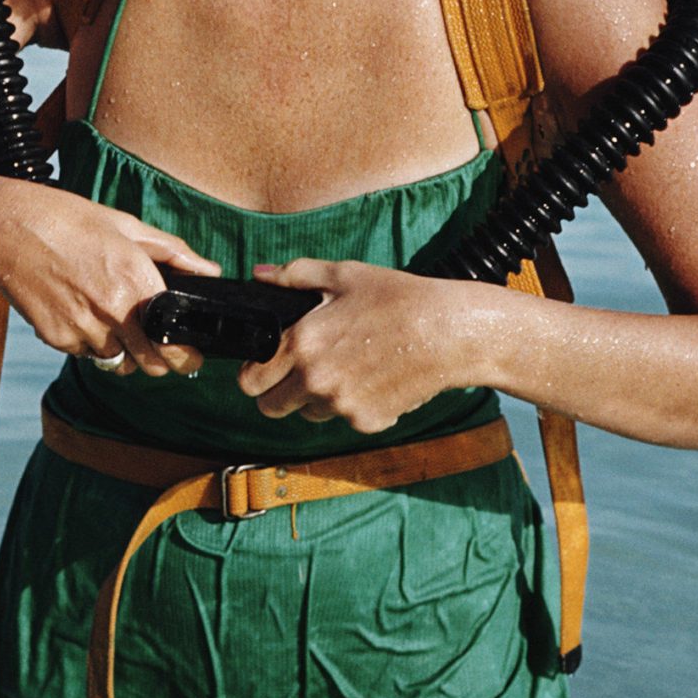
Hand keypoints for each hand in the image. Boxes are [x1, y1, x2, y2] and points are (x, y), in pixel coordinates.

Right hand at [0, 179, 219, 375]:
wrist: (5, 227)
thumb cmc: (67, 219)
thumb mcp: (126, 225)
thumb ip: (174, 253)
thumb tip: (210, 271)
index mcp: (136, 281)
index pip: (174, 346)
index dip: (186, 355)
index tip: (189, 353)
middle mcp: (112, 312)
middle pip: (151, 366)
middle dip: (159, 359)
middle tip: (157, 343)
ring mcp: (81, 329)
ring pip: (117, 362)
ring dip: (123, 350)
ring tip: (112, 317)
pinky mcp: (56, 338)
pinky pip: (85, 353)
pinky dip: (90, 341)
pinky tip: (81, 310)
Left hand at [238, 260, 482, 434]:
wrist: (449, 332)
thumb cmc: (398, 298)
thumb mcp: (344, 274)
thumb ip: (293, 276)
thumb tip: (259, 275)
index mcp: (301, 344)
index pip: (249, 381)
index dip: (253, 373)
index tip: (266, 366)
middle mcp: (315, 381)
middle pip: (270, 408)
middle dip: (278, 392)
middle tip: (300, 371)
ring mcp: (341, 405)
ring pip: (309, 413)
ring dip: (317, 398)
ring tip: (348, 366)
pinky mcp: (367, 422)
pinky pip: (345, 418)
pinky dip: (353, 404)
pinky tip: (373, 377)